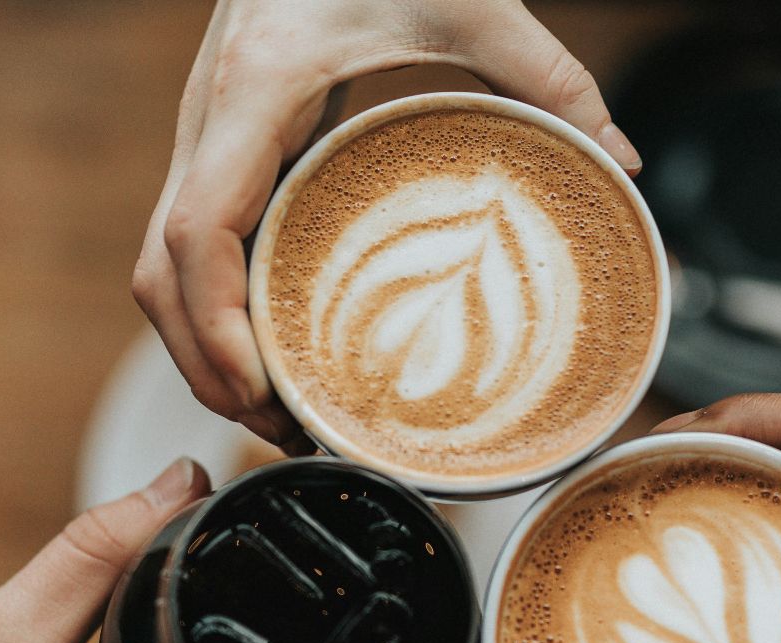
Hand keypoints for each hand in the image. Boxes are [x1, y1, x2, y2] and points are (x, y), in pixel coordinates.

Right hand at [134, 0, 640, 444]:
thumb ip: (547, 73)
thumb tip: (621, 159)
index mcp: (254, 91)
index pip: (194, 234)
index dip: (214, 327)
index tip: (261, 389)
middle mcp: (208, 121)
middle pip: (160, 277)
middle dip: (207, 366)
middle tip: (283, 431)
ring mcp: (205, 136)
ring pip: (162, 270)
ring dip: (204, 349)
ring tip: (279, 412)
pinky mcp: (223, 147)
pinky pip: (192, 247)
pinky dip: (216, 310)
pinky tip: (274, 346)